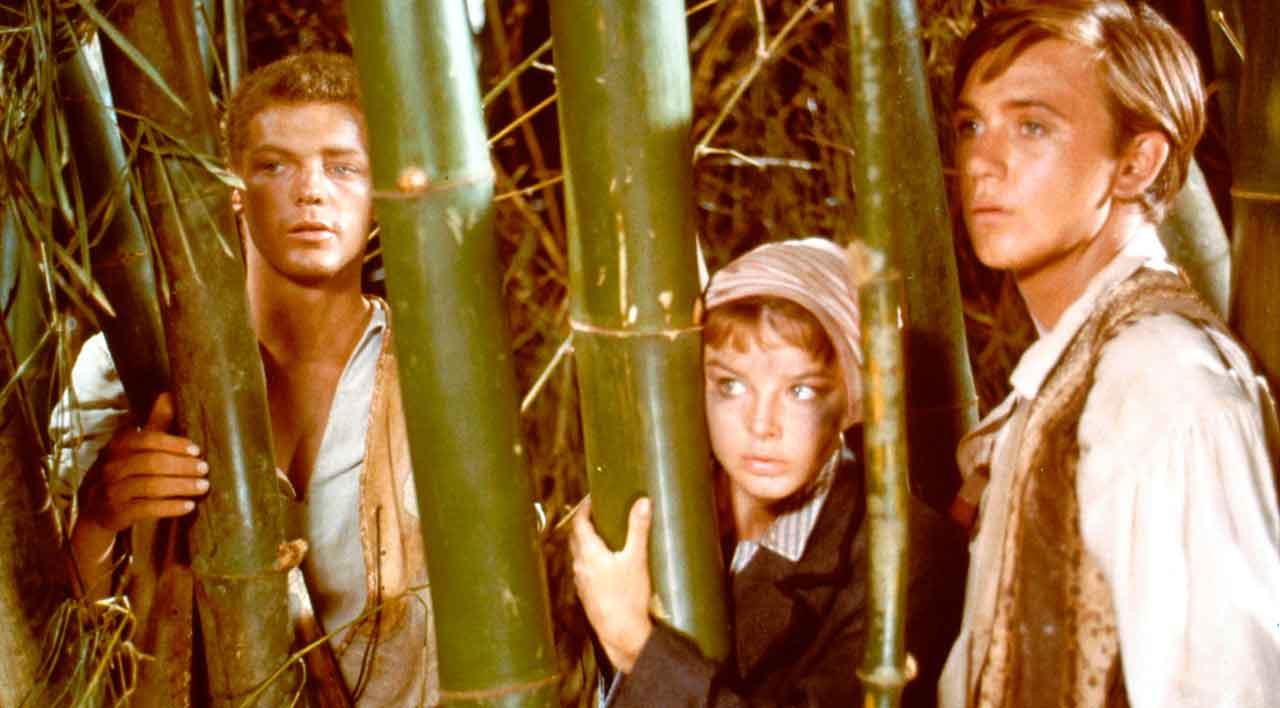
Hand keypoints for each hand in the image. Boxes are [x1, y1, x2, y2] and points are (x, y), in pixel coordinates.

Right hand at [71, 393, 207, 594]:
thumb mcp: (136, 447)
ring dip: (181, 486)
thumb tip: (169, 394)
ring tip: (203, 487)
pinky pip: (146, 509)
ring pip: (150, 486)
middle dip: (182, 466)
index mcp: (118, 445)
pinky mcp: (115, 513)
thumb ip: (154, 424)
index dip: (174, 444)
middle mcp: (111, 466)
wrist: (94, 511)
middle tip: (205, 469)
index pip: (147, 439)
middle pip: (151, 463)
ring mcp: (111, 491)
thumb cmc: (124, 472)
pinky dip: (170, 507)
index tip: (197, 450)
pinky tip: (189, 506)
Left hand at [570, 496, 653, 672]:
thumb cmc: (628, 596)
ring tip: (602, 536)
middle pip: (575, 538)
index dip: (583, 509)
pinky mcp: (586, 595)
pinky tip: (604, 564)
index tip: (591, 499)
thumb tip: (642, 502)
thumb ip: (638, 529)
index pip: (579, 523)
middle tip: (597, 514)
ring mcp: (581, 582)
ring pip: (578, 555)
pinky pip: (583, 570)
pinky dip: (589, 560)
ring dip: (585, 543)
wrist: (621, 633)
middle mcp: (580, 565)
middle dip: (584, 524)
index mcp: (589, 553)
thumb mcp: (637, 558)